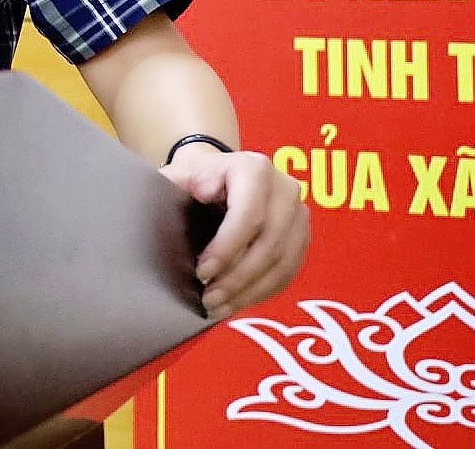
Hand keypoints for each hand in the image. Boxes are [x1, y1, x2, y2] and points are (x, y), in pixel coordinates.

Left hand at [161, 147, 309, 318]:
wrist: (220, 173)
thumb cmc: (196, 175)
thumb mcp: (180, 173)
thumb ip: (173, 184)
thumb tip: (182, 199)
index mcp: (254, 169)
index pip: (248, 215)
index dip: (226, 249)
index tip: (201, 272)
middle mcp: (285, 189)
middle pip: (269, 244)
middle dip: (237, 278)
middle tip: (208, 299)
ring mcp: (299, 215)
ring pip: (282, 263)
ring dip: (250, 291)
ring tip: (218, 306)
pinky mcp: (301, 238)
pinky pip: (288, 272)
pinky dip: (262, 292)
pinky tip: (237, 303)